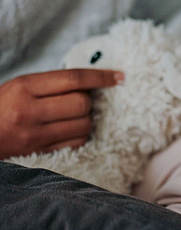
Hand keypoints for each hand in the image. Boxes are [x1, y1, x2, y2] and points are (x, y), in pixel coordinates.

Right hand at [0, 69, 123, 159]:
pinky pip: (76, 142)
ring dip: (86, 119)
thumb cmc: (0, 106)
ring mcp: (35, 134)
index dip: (101, 77)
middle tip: (79, 100)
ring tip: (72, 116)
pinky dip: (80, 134)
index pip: (73, 78)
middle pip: (82, 103)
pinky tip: (70, 129)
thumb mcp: (18, 86)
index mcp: (24, 87)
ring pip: (83, 125)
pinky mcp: (40, 152)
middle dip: (88, 101)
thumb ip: (50, 84)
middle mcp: (30, 110)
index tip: (119, 77)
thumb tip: (89, 82)